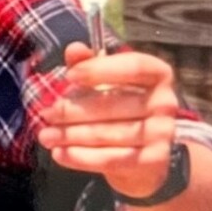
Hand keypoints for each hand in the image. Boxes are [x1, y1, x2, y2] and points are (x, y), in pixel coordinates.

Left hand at [36, 42, 178, 199]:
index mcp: (158, 75)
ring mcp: (162, 133)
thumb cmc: (122, 111)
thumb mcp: (106, 84)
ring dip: (70, 135)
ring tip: (45, 136)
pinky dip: (80, 157)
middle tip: (46, 114)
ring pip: (107, 134)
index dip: (100, 69)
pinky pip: (110, 158)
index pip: (134, 66)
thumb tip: (74, 49)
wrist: (146, 159)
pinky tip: (59, 154)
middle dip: (73, 110)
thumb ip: (89, 65)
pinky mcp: (153, 161)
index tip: (69, 75)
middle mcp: (166, 102)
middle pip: (112, 104)